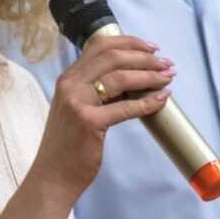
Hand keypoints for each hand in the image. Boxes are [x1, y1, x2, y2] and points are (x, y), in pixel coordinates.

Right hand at [25, 33, 172, 200]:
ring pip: (121, 77)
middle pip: (113, 57)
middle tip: (167, 64)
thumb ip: (95, 92)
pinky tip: (162, 99)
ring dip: (150, 75)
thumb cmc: (68, 146)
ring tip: (167, 78)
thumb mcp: (76, 109)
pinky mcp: (89, 122)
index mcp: (67, 79)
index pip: (100, 46)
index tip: (151, 48)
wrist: (52, 176)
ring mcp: (77, 102)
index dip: (129, 42)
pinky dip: (148, 101)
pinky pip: (126, 107)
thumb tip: (132, 79)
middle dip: (145, 58)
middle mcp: (70, 85)